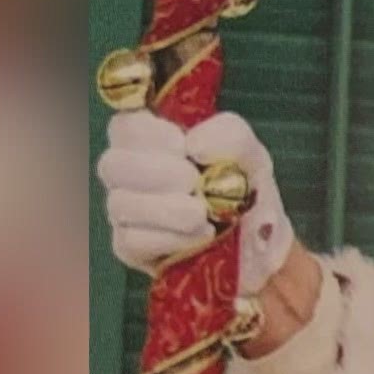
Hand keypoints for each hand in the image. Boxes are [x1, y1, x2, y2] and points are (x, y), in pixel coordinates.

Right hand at [97, 110, 295, 294]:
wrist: (262, 242)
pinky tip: (201, 235)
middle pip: (112, 164)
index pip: (124, 125)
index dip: (147, 133)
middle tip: (193, 181)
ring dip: (166, 208)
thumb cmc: (245, 189)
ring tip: (203, 213)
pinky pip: (132, 241)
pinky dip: (170, 237)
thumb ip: (229, 135)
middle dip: (155, 172)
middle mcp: (129, 173)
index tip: (181, 144)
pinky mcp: (130, 248)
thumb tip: (194, 146)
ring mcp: (125, 211)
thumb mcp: (250, 154)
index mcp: (152, 139)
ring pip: (120, 204)